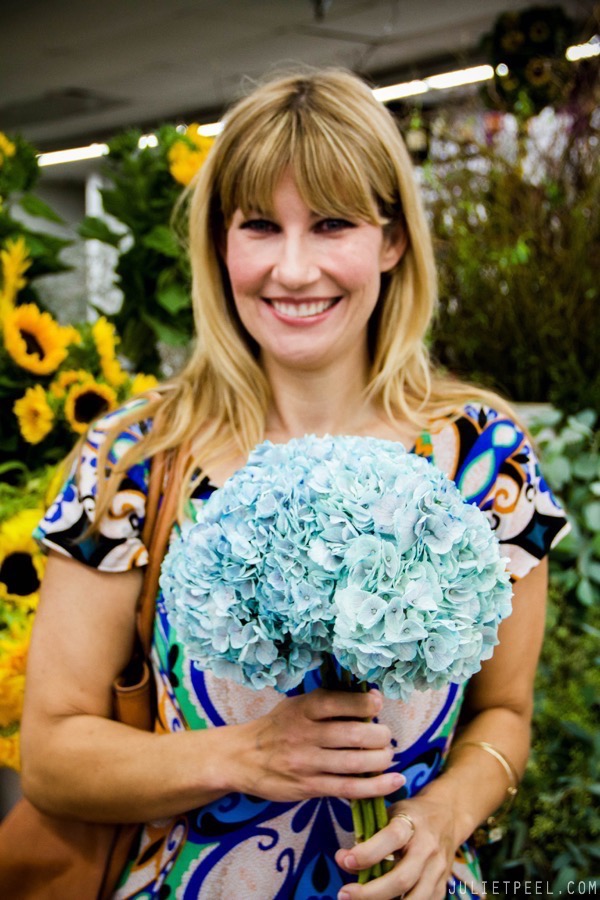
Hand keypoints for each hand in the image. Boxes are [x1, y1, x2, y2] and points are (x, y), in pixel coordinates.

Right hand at [233, 688, 404, 802]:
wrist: (243, 758)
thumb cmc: (277, 727)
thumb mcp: (297, 705)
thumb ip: (329, 701)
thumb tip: (371, 698)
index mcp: (303, 708)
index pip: (339, 703)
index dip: (365, 703)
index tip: (377, 704)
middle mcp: (305, 734)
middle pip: (353, 734)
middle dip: (380, 736)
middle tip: (385, 737)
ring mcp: (307, 763)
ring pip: (355, 763)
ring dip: (380, 760)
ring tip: (387, 756)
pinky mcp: (310, 787)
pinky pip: (349, 788)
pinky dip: (376, 786)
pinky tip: (394, 781)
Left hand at [335, 792, 457, 899]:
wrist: (447, 815)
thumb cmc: (410, 814)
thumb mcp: (389, 813)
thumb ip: (368, 834)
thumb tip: (343, 859)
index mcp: (412, 822)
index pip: (392, 838)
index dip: (368, 852)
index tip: (345, 859)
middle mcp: (428, 847)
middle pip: (401, 878)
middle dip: (370, 892)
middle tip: (344, 894)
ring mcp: (438, 869)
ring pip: (414, 899)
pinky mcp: (442, 885)